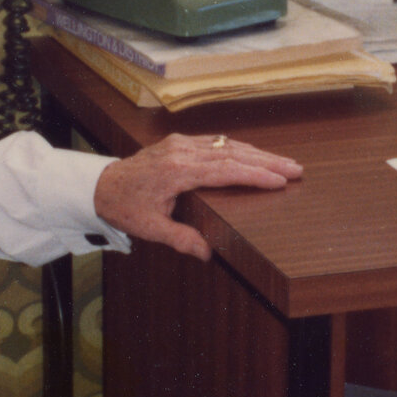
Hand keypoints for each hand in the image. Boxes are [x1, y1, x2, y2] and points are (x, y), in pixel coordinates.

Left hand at [93, 133, 301, 260]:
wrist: (100, 185)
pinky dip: (239, 148)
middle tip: (296, 169)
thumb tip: (208, 254)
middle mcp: (182, 151)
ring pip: (227, 144)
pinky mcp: (179, 142)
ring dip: (258, 153)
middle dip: (268, 161)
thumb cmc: (124, 206)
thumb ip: (180, 239)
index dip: (256, 174)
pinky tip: (256, 154)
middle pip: (233, 152)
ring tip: (284, 162)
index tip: (280, 180)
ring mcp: (181, 143)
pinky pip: (215, 142)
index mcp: (177, 171)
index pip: (226, 170)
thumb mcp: (150, 228)